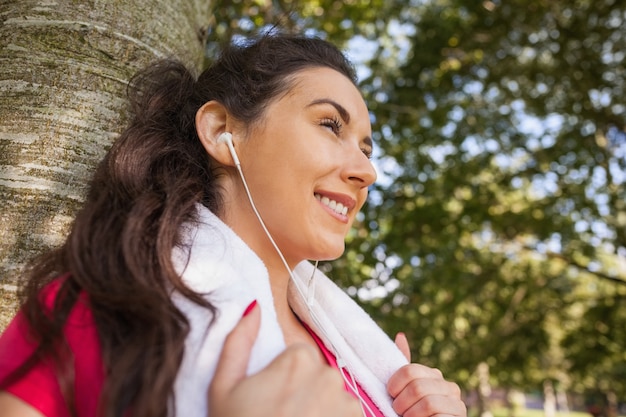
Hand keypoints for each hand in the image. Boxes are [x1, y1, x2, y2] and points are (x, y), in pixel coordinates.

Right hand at [209, 302, 361, 416]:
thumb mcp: (224, 387)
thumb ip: (238, 342)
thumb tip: (254, 307)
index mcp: (299, 359)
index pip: (296, 356)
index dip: (281, 379)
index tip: (270, 399)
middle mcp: (330, 375)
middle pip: (316, 374)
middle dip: (302, 392)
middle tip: (281, 416)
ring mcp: (348, 403)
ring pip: (332, 396)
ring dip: (320, 410)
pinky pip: (346, 415)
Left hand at [387, 332, 465, 416]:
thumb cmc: (412, 412)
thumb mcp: (405, 389)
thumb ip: (404, 367)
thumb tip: (400, 336)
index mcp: (435, 375)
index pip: (409, 370)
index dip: (394, 385)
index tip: (390, 395)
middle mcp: (450, 387)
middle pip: (417, 387)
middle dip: (401, 403)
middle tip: (398, 411)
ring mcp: (457, 405)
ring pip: (428, 403)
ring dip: (411, 415)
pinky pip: (437, 416)